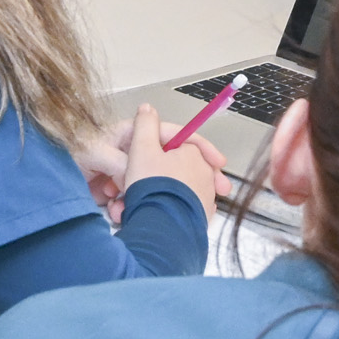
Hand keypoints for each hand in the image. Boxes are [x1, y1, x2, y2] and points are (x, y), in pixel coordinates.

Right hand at [114, 104, 227, 221]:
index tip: (148, 148)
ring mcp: (205, 197)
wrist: (164, 229)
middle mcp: (205, 174)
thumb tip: (147, 109)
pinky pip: (179, 208)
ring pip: (175, 188)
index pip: (181, 139)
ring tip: (133, 202)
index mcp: (193, 153)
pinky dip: (164, 208)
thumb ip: (145, 125)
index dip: (161, 141)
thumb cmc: (154, 187)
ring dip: (155, 192)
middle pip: (177, 166)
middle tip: (136, 180)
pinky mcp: (200, 218)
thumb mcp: (141, 149)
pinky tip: (147, 214)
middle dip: (155, 173)